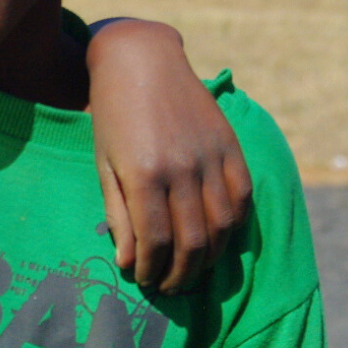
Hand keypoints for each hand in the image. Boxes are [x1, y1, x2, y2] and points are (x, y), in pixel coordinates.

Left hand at [87, 19, 252, 292]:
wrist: (141, 60)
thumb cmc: (112, 115)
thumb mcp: (104, 164)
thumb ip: (118, 215)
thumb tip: (128, 263)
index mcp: (144, 174)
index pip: (157, 242)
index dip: (152, 270)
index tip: (145, 282)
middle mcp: (183, 168)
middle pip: (193, 242)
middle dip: (182, 274)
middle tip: (171, 288)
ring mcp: (211, 156)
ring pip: (223, 226)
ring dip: (210, 258)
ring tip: (194, 271)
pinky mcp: (230, 145)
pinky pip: (243, 197)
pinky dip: (235, 225)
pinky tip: (218, 239)